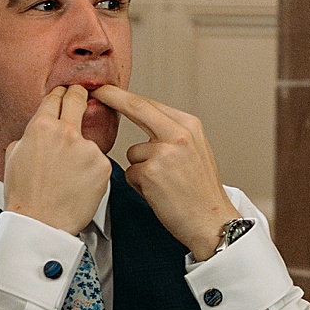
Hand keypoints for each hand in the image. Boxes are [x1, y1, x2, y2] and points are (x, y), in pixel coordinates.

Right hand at [3, 85, 113, 235]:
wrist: (41, 223)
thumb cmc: (25, 196)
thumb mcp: (13, 155)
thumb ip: (30, 134)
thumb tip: (38, 128)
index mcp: (41, 127)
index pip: (55, 97)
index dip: (60, 94)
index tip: (64, 93)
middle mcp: (66, 132)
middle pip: (78, 100)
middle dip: (79, 95)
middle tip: (81, 95)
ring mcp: (87, 148)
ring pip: (88, 138)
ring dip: (82, 149)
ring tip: (68, 174)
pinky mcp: (103, 165)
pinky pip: (98, 161)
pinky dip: (91, 170)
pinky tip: (78, 184)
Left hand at [93, 85, 238, 260]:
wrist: (211, 221)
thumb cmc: (201, 192)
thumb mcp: (196, 151)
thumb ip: (173, 134)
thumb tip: (146, 120)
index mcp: (190, 126)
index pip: (151, 103)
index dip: (125, 96)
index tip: (108, 88)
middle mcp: (179, 134)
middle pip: (138, 107)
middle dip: (113, 98)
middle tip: (97, 92)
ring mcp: (164, 152)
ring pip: (132, 152)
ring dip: (140, 169)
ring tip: (163, 184)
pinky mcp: (151, 172)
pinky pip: (131, 173)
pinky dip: (139, 185)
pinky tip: (159, 194)